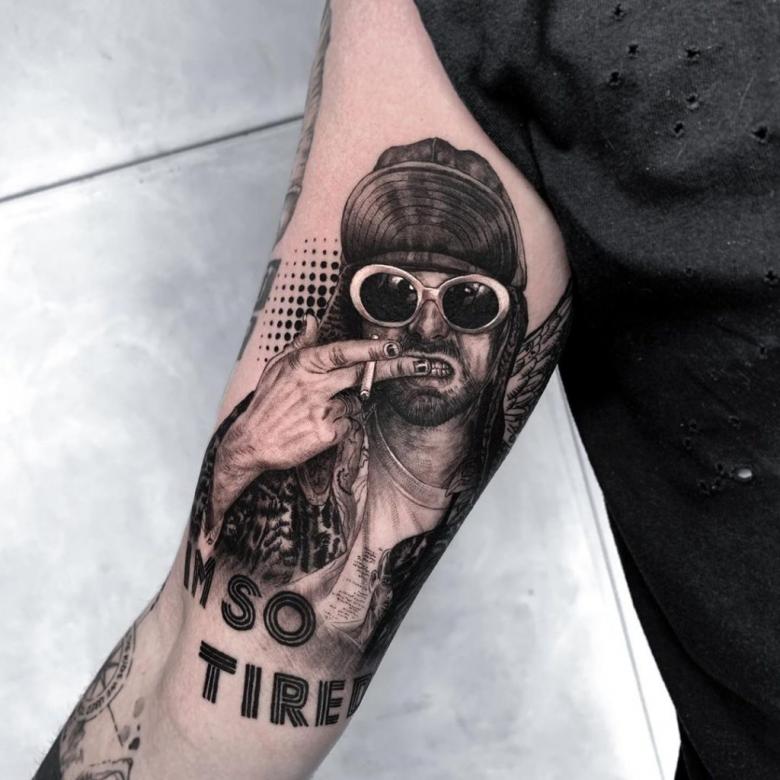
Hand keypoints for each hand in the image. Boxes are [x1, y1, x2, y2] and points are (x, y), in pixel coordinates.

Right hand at [210, 315, 429, 525]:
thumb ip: (300, 344)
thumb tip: (313, 320)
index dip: (371, 349)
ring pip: (356, 401)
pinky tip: (318, 426)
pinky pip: (348, 424)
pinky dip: (340, 424)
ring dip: (347, 403)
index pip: (343, 353)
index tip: (394, 345)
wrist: (252, 442)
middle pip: (363, 374)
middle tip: (422, 364)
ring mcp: (321, 410)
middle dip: (396, 368)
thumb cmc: (267, 402)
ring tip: (317, 410)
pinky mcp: (326, 434)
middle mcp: (314, 386)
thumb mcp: (277, 367)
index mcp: (304, 365)